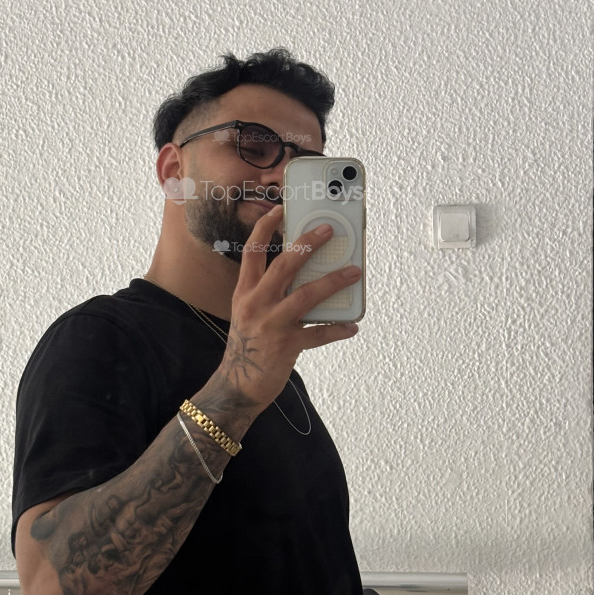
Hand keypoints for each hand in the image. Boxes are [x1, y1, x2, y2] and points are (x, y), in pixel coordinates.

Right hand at [222, 204, 360, 409]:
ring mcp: (272, 324)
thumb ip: (268, 291)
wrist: (239, 385)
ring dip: (334, 281)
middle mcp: (257, 303)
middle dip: (308, 244)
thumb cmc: (249, 344)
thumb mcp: (249, 311)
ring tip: (354, 271)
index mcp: (246, 291)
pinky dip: (337, 328)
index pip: (252, 251)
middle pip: (284, 265)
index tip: (280, 209)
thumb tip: (305, 271)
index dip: (265, 227)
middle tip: (330, 230)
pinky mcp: (288, 345)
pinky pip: (319, 333)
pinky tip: (351, 325)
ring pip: (307, 295)